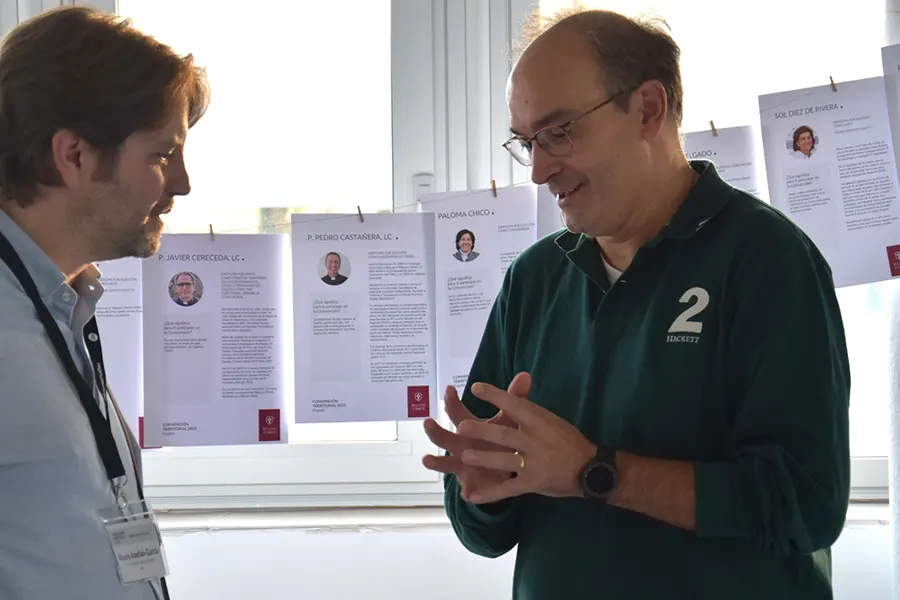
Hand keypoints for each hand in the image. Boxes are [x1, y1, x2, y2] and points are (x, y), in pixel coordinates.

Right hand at [422, 373, 530, 503]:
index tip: (449, 389)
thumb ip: (514, 398)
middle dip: (435, 430)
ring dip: (437, 462)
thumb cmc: (501, 438)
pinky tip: (466, 494)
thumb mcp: (508, 418)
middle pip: (445, 437)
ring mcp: (462, 466)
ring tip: (427, 460)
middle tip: (427, 422)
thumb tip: (526, 375)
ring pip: (447, 464)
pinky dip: (468, 491)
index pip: (457, 412)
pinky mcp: (472, 484)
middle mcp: (460, 446)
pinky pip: (468, 489)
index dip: (452, 401)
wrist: (504, 468)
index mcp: (468, 428)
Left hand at [454, 377, 597, 503]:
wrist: (591, 469)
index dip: (495, 396)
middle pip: (504, 435)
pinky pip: (509, 489)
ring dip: (484, 459)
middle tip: (461, 428)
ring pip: (504, 460)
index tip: (476, 388)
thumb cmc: (568, 440)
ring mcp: (534, 463)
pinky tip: (472, 496)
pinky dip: (490, 494)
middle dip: (482, 432)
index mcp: (539, 421)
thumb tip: (511, 394)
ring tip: (464, 457)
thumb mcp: (551, 420)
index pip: (514, 405)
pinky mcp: (533, 483)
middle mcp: (535, 441)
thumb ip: (530, 411)